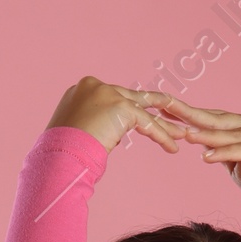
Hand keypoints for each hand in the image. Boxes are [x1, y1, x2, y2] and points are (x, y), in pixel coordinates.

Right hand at [47, 76, 183, 155]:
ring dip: (164, 124)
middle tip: (173, 114)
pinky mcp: (120, 106)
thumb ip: (94, 124)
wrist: (59, 156)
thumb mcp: (76, 131)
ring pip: (143, 110)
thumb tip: (108, 135)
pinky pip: (147, 123)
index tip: (145, 123)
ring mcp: (109, 93)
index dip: (133, 111)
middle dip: (155, 110)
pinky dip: (161, 136)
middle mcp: (97, 86)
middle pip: (133, 99)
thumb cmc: (62, 153)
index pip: (115, 98)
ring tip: (181, 133)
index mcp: (85, 89)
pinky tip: (172, 148)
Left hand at [147, 100, 240, 211]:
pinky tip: (208, 157)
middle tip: (165, 106)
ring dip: (206, 136)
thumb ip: (225, 155)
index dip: (188, 114)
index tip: (163, 109)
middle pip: (218, 119)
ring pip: (231, 135)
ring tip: (183, 135)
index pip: (213, 118)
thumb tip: (205, 148)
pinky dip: (227, 154)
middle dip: (190, 114)